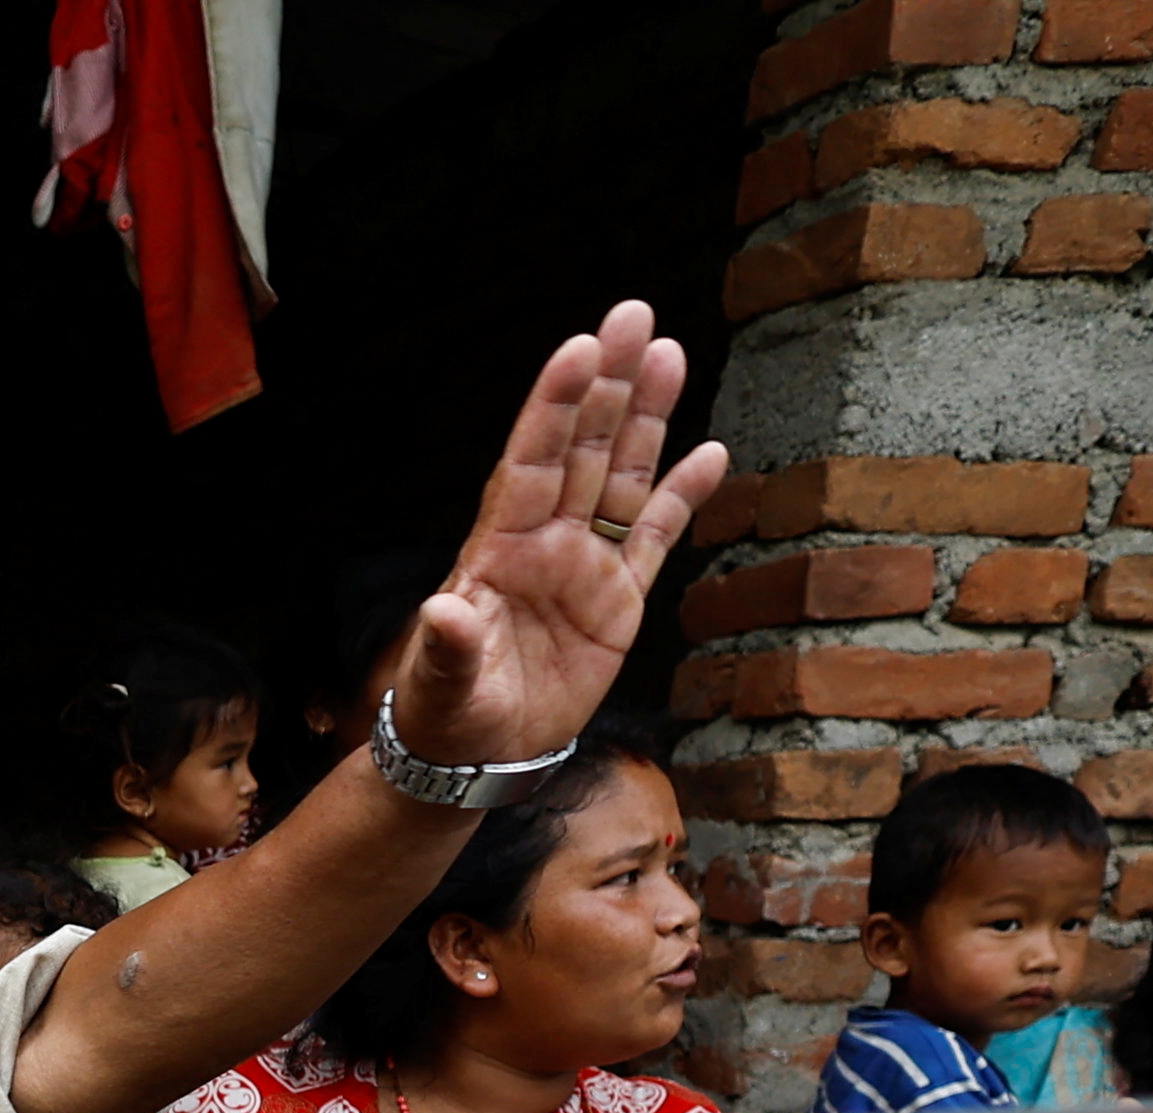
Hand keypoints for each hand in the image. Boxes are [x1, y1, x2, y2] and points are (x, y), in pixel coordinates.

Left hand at [387, 302, 730, 772]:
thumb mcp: (442, 684)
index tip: (578, 350)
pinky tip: (710, 452)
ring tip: (668, 353)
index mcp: (498, 549)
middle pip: (584, 447)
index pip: (532, 461)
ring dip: (646, 418)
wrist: (476, 757)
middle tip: (632, 315)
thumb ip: (449, 646)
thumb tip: (443, 611)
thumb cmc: (447, 713)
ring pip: (623, 476)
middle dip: (607, 384)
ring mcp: (585, 565)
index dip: (554, 407)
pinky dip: (683, 496)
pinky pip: (656, 537)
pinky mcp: (618, 599)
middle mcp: (545, 542)